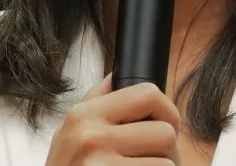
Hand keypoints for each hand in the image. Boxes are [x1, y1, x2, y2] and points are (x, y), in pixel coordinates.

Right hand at [45, 74, 181, 165]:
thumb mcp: (67, 133)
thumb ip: (94, 102)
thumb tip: (116, 77)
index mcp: (84, 115)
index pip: (148, 93)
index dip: (165, 110)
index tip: (163, 123)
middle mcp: (91, 138)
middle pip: (165, 131)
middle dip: (166, 149)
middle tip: (153, 159)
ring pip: (167, 162)